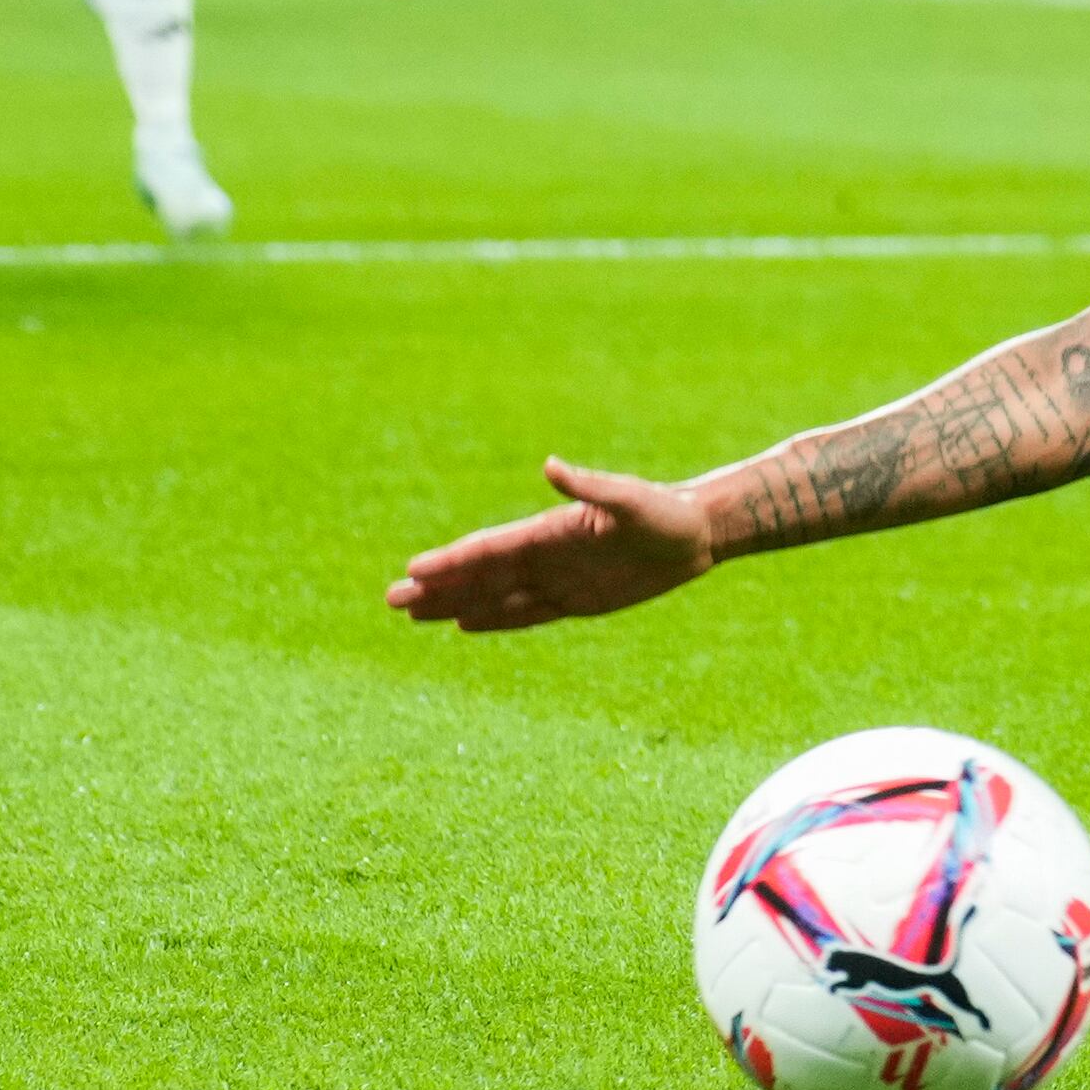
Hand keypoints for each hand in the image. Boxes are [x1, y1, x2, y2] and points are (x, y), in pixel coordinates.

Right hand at [387, 461, 717, 630]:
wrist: (697, 533)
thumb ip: (590, 487)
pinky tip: (463, 623)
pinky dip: (493, 619)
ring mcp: (557, 578)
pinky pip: (525, 614)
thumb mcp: (631, 498)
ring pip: (494, 597)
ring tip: (413, 613)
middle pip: (480, 576)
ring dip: (453, 603)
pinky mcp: (576, 600)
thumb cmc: (666, 511)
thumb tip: (551, 466)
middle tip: (392, 599)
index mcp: (550, 531)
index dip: (451, 562)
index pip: (489, 550)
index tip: (415, 570)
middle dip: (436, 587)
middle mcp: (545, 555)